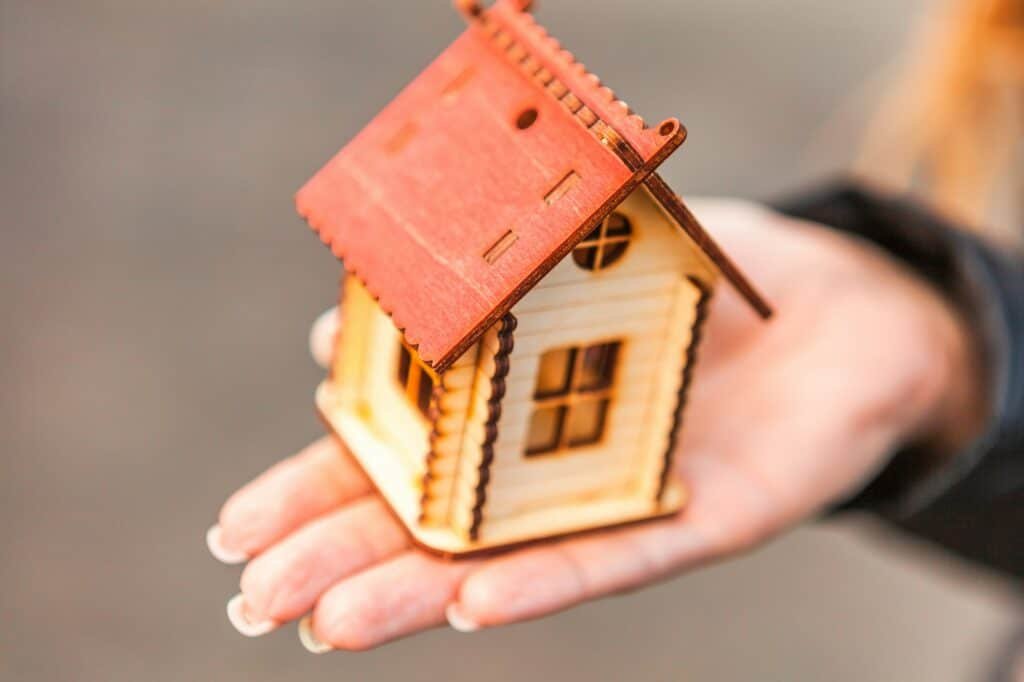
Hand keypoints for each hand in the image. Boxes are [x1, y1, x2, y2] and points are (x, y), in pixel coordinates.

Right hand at [208, 199, 982, 650]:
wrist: (849, 304)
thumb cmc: (700, 272)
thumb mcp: (574, 249)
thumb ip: (463, 287)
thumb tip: (336, 326)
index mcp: (511, 403)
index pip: (397, 455)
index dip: (317, 487)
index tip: (235, 525)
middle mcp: (549, 464)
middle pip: (430, 518)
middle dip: (339, 555)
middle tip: (251, 599)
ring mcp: (617, 495)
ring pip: (502, 556)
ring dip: (413, 590)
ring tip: (326, 624)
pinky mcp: (698, 519)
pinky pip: (614, 555)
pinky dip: (544, 577)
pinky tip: (470, 606)